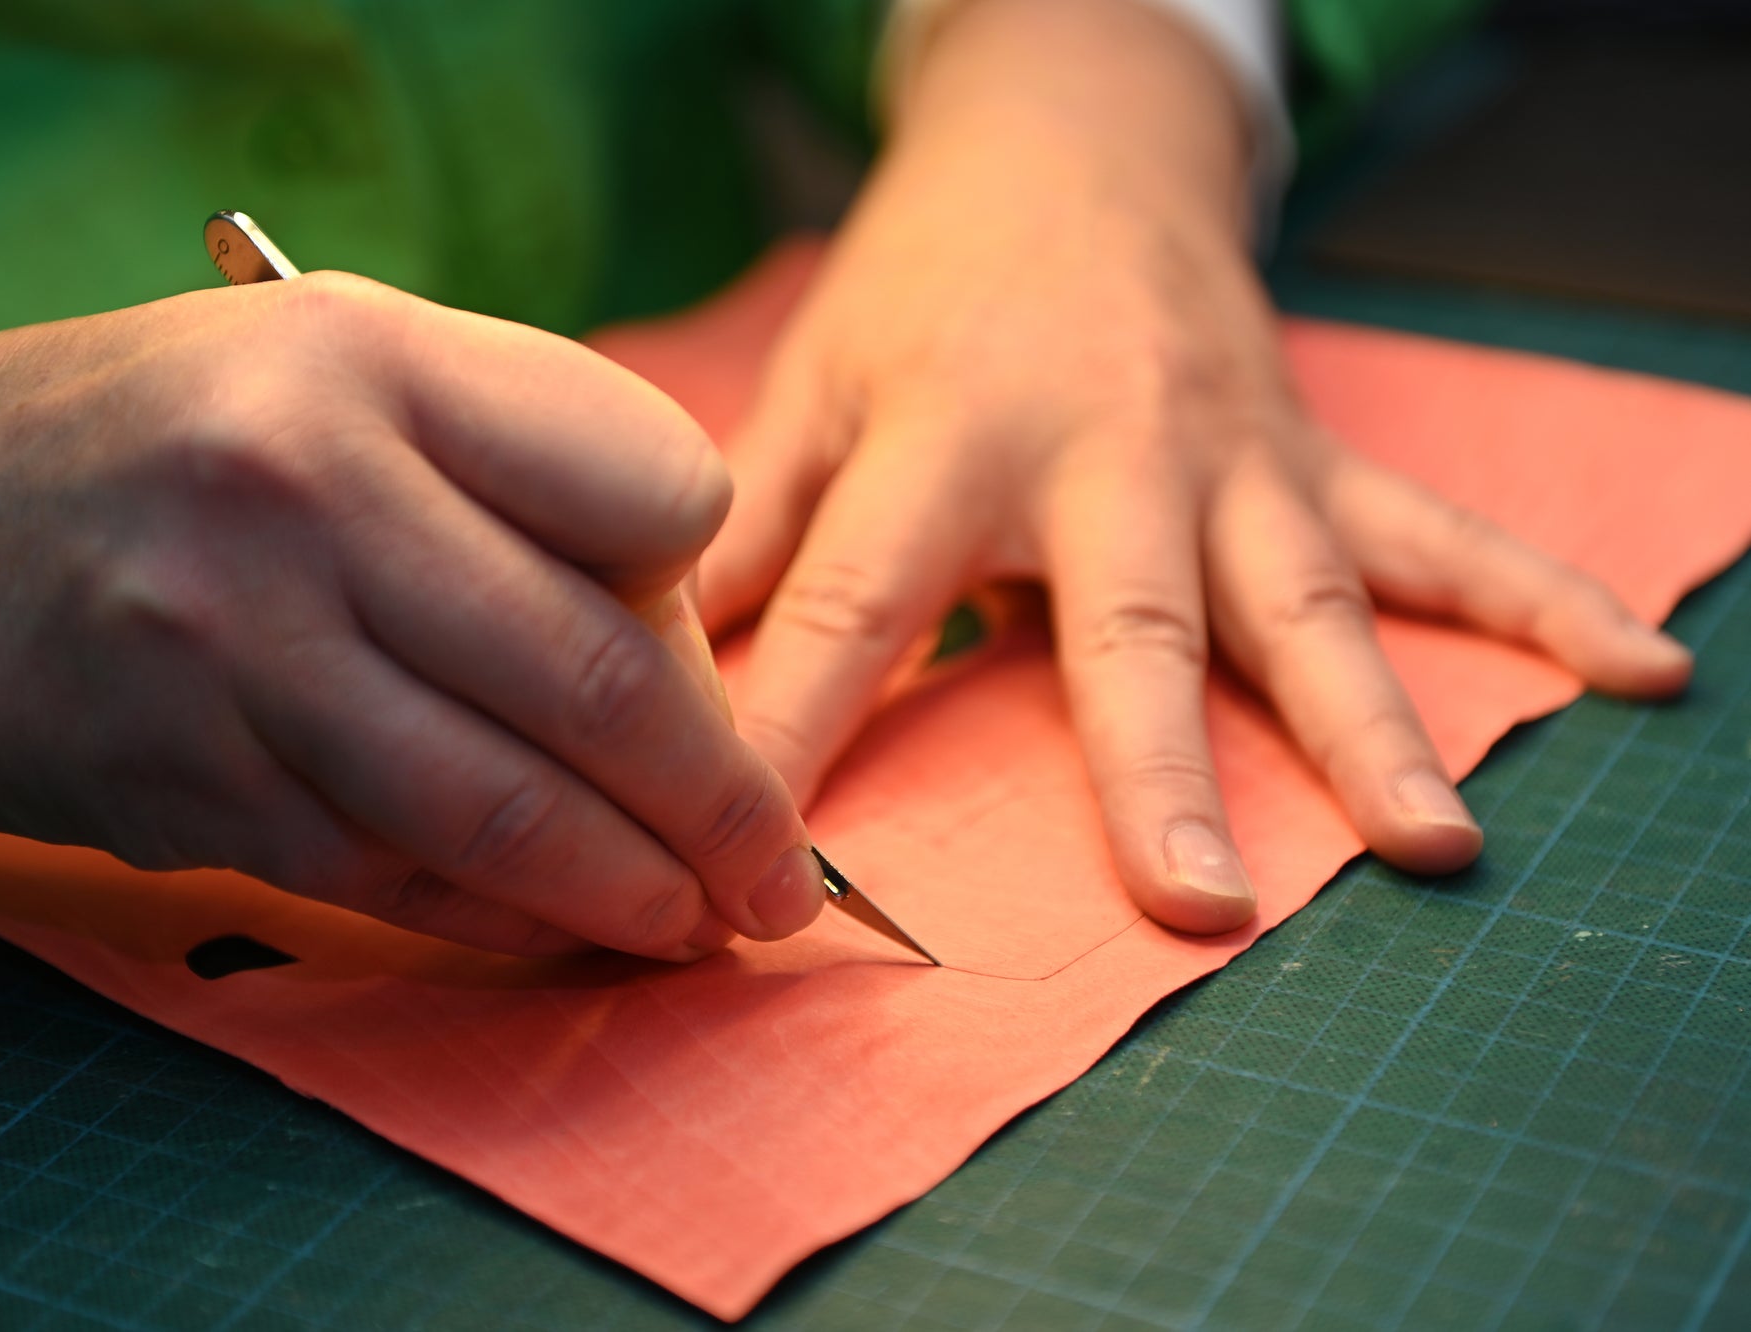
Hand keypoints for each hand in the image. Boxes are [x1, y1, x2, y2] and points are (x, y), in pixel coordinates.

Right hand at [0, 274, 825, 957]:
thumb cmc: (159, 441)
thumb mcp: (331, 362)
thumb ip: (511, 457)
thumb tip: (680, 631)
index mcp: (371, 362)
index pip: (654, 488)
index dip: (696, 570)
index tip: (693, 620)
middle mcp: (304, 499)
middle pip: (596, 680)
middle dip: (721, 805)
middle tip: (784, 874)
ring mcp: (239, 658)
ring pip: (506, 814)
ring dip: (634, 893)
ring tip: (705, 923)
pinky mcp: (196, 792)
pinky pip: (401, 878)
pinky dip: (507, 918)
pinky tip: (566, 926)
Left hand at [699, 0, 1689, 932]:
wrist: (1072, 140)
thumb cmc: (925, 286)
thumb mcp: (814, 379)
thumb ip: (750, 528)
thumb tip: (655, 668)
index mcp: (947, 434)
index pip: (856, 607)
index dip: (800, 737)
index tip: (757, 882)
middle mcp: (1103, 450)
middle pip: (1129, 624)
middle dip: (1158, 767)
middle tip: (1194, 905)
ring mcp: (1230, 454)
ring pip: (1308, 599)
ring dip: (1375, 722)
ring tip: (1435, 842)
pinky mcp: (1310, 453)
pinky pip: (1437, 533)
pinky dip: (1540, 603)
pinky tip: (1643, 674)